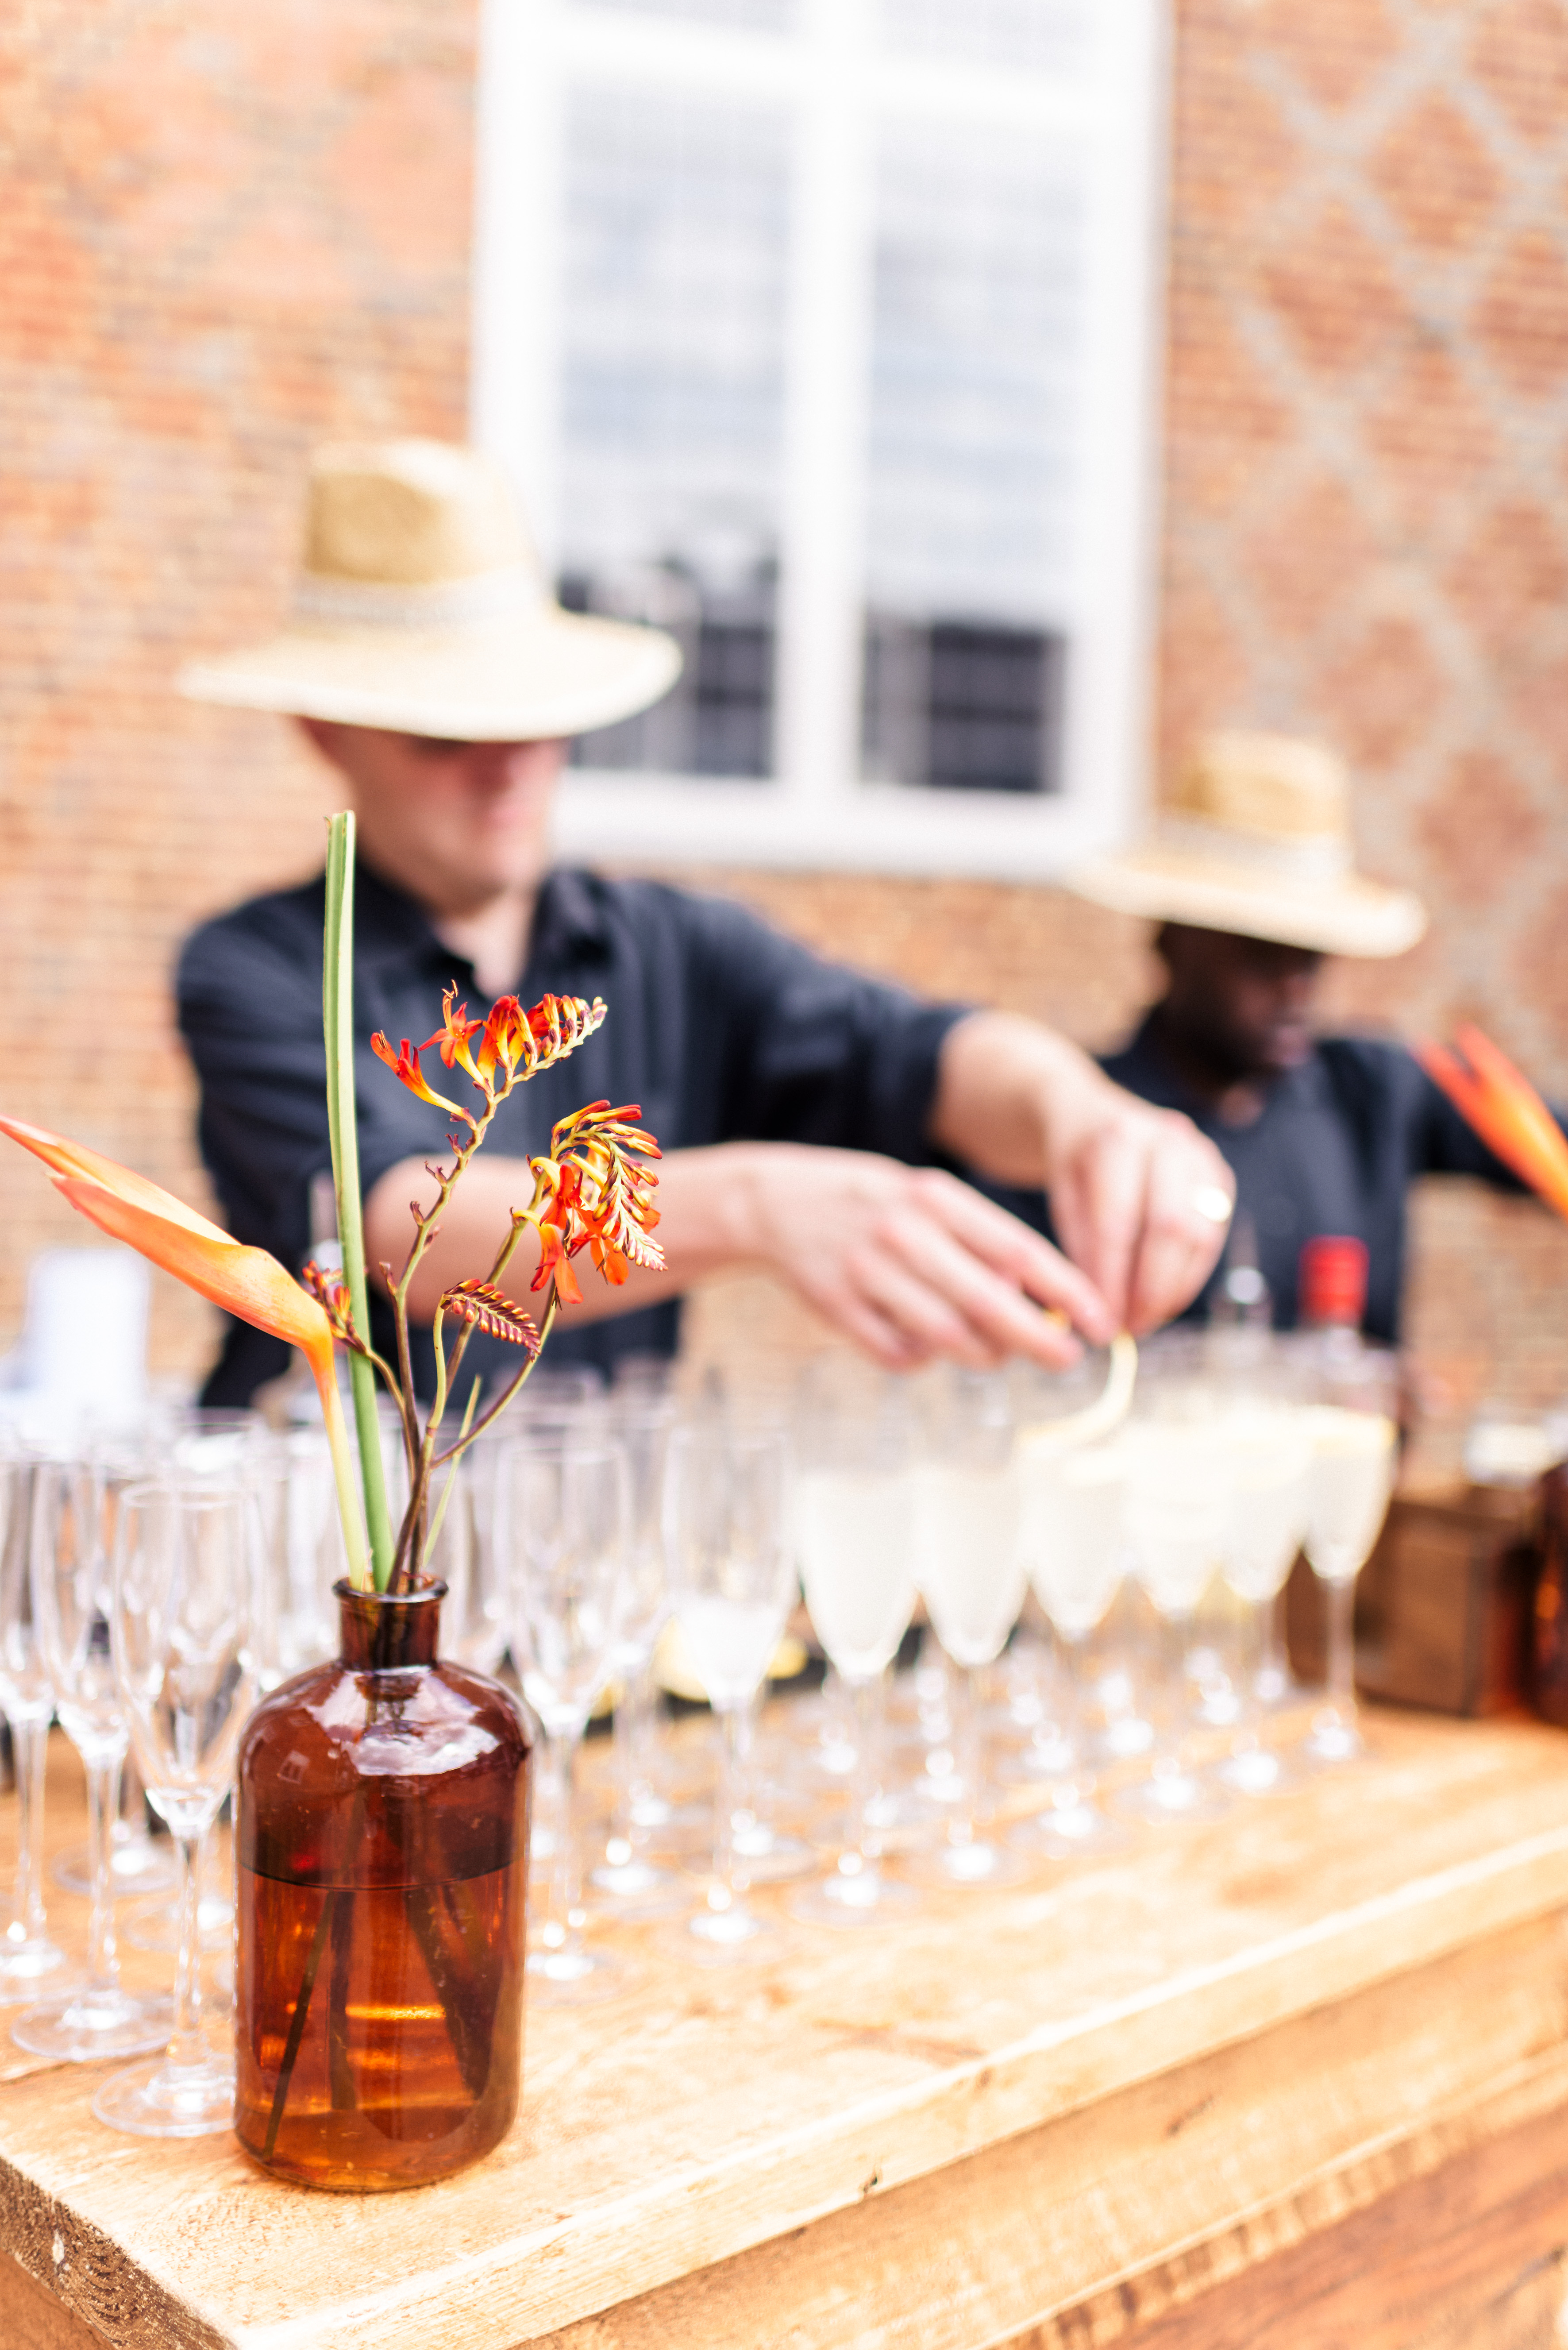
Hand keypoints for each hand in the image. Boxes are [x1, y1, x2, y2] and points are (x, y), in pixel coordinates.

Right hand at [736, 1145, 1115, 1370]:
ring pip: (947, 1336)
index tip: (1101, 1321)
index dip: (1066, 1291)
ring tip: (997, 1352)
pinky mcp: (837, 1308)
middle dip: (1038, 1339)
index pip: (1017, 1249)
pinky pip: (899, 1354)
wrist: (778, 1201)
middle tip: (1068, 1357)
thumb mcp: (930, 1200)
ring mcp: (866, 1272)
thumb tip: (1042, 1302)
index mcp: (936, 1197)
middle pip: (987, 1303)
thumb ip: (980, 1242)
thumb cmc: (877, 1205)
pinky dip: (925, 1360)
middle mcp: (903, 1232)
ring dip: (985, 1355)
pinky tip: (929, 1345)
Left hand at [1047, 1096, 1232, 1333]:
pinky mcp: (1218, 1174)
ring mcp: (1199, 1154)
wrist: (1093, 1112)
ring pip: (1199, 1235)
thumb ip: (1083, 1248)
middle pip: (1170, 1228)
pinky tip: (1165, 1298)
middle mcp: (1166, 1139)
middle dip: (1150, 1289)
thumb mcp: (1062, 1196)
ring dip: (1173, 1288)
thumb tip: (1101, 1311)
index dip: (1113, 1278)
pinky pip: (1212, 1235)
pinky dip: (1189, 1274)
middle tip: (1129, 1328)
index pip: (1119, 1221)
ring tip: (1144, 1320)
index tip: (1102, 1321)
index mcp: (1117, 1138)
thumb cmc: (1074, 1162)